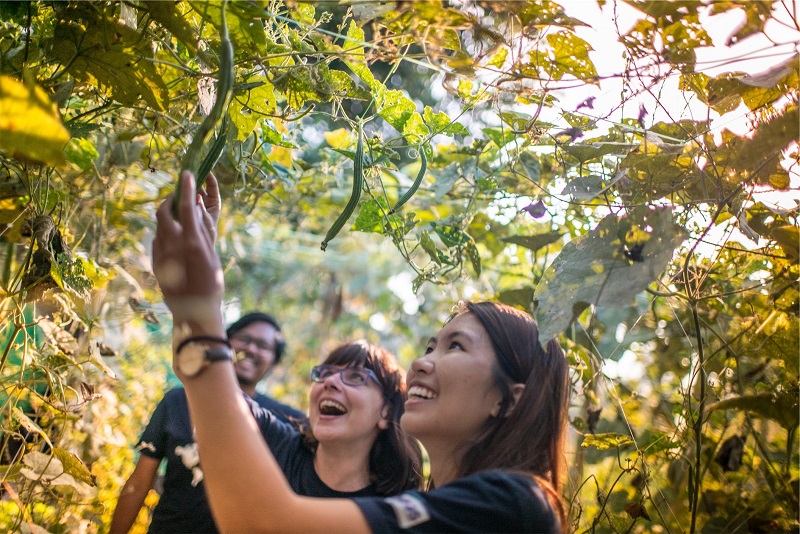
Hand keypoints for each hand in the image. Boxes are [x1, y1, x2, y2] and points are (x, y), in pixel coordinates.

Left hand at [153, 171, 224, 333]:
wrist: (194, 312)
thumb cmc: (211, 284)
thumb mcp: (212, 255)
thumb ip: (203, 230)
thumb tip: (197, 207)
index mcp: (191, 242)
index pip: (187, 207)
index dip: (186, 188)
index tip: (187, 173)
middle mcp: (172, 245)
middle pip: (164, 212)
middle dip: (170, 201)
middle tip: (179, 197)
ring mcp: (160, 254)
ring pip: (158, 225)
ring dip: (167, 217)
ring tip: (179, 219)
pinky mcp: (154, 263)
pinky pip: (157, 240)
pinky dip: (165, 233)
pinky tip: (175, 241)